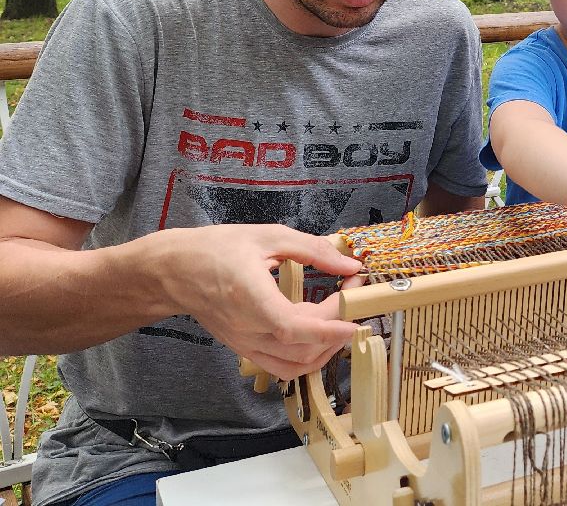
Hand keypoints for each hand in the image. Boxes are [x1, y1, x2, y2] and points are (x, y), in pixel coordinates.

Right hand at [158, 224, 361, 379]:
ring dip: (326, 349)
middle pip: (301, 348)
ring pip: (294, 366)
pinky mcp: (245, 349)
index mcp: (251, 299)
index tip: (354, 315)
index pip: (294, 328)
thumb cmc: (217, 249)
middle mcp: (248, 329)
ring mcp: (245, 344)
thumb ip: (313, 250)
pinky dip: (307, 358)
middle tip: (353, 294)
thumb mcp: (269, 236)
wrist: (175, 271)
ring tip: (342, 318)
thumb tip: (349, 264)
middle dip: (337, 326)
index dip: (328, 329)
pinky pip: (281, 367)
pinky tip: (320, 335)